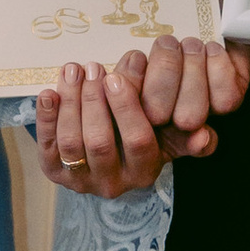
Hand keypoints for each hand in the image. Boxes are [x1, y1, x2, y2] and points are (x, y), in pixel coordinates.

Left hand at [35, 36, 249, 198]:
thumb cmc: (139, 137)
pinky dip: (45, 117)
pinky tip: (49, 92)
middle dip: (94, 101)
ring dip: (71, 103)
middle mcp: (112, 182)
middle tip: (92, 68)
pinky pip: (46, 145)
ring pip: (72, 142)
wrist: (104, 160)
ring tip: (73, 71)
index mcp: (144, 171)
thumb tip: (204, 135)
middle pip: (100, 142)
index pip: (138, 141)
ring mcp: (80, 179)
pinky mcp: (53, 172)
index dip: (126, 108)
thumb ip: (186, 132)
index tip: (117, 76)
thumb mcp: (168, 137)